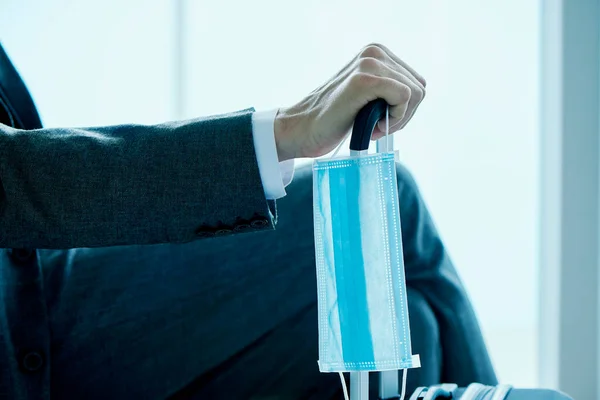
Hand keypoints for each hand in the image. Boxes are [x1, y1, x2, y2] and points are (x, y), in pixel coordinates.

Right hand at [274, 43, 425, 160]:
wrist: (304, 129)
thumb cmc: (335, 119)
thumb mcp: (369, 95)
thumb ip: (390, 88)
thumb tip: (418, 95)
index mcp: (377, 53)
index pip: (416, 81)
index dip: (405, 108)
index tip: (381, 120)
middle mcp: (374, 52)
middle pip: (419, 87)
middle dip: (403, 114)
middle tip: (377, 126)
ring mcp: (369, 63)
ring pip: (414, 94)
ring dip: (397, 118)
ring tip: (372, 126)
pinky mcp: (364, 80)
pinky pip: (403, 98)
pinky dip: (394, 118)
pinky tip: (371, 127)